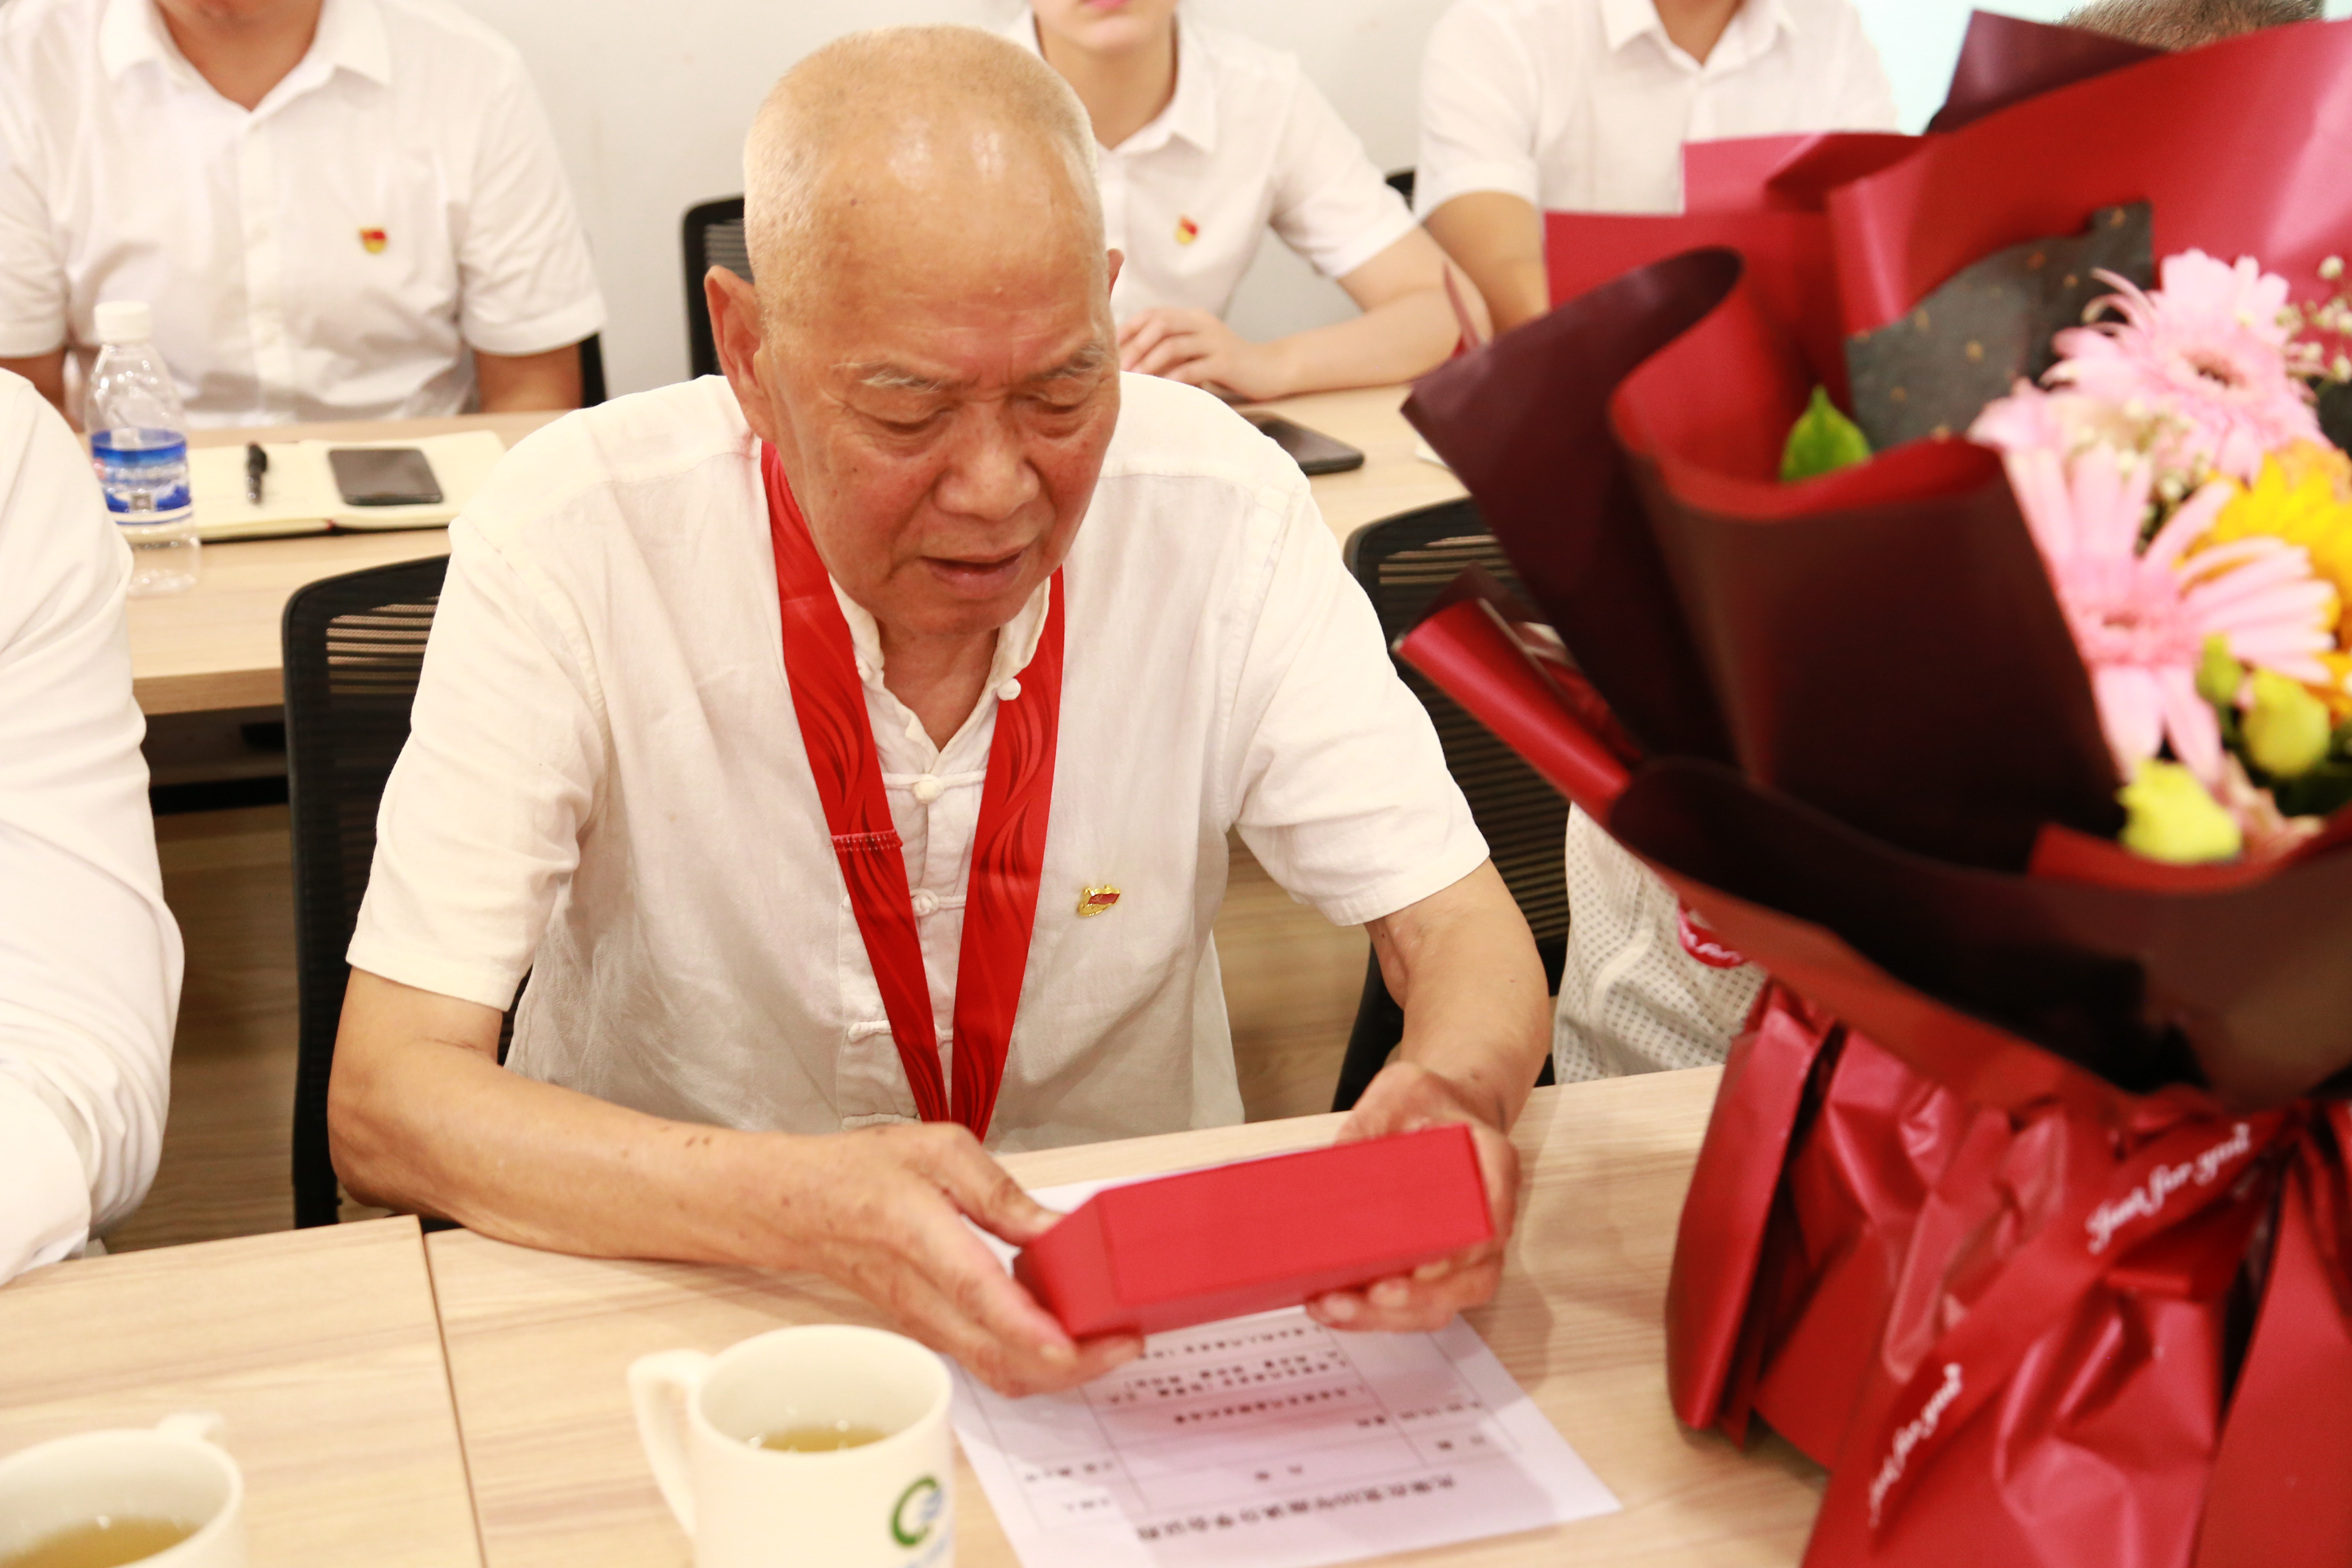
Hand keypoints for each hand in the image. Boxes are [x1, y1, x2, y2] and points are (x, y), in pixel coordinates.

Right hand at [766, 1122, 1141, 1396]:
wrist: (800, 1208)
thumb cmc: (863, 1172)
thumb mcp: (939, 1151)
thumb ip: (1002, 1193)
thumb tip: (1060, 1229)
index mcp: (919, 1234)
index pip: (978, 1295)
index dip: (1030, 1327)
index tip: (1079, 1342)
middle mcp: (921, 1294)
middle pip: (999, 1356)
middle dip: (1071, 1364)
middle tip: (1126, 1341)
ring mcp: (925, 1323)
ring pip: (996, 1370)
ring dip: (1057, 1369)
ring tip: (1108, 1341)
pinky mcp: (932, 1333)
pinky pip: (987, 1362)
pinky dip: (1032, 1360)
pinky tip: (1065, 1333)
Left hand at [1117, 308, 1292, 401]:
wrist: (1270, 369)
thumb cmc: (1227, 365)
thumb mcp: (1197, 351)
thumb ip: (1172, 349)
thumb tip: (1132, 361)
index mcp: (1192, 317)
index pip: (1153, 314)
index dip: (1129, 329)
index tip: (1110, 348)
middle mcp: (1202, 323)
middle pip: (1160, 324)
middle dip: (1135, 345)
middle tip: (1118, 368)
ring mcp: (1214, 341)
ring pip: (1173, 345)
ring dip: (1149, 363)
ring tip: (1135, 380)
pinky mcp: (1225, 362)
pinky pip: (1192, 368)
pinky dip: (1172, 379)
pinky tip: (1161, 390)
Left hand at [1307, 1060, 1518, 1333]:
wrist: (1443, 1110)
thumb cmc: (1429, 1101)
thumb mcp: (1401, 1090)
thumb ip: (1373, 1120)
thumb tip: (1333, 1163)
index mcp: (1493, 1166)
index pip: (1491, 1221)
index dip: (1459, 1255)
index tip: (1419, 1269)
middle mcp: (1489, 1217)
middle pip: (1470, 1281)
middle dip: (1414, 1301)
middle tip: (1365, 1296)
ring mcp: (1466, 1251)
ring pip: (1442, 1303)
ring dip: (1386, 1317)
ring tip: (1331, 1307)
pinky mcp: (1435, 1267)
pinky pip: (1415, 1303)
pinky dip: (1374, 1312)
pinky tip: (1330, 1306)